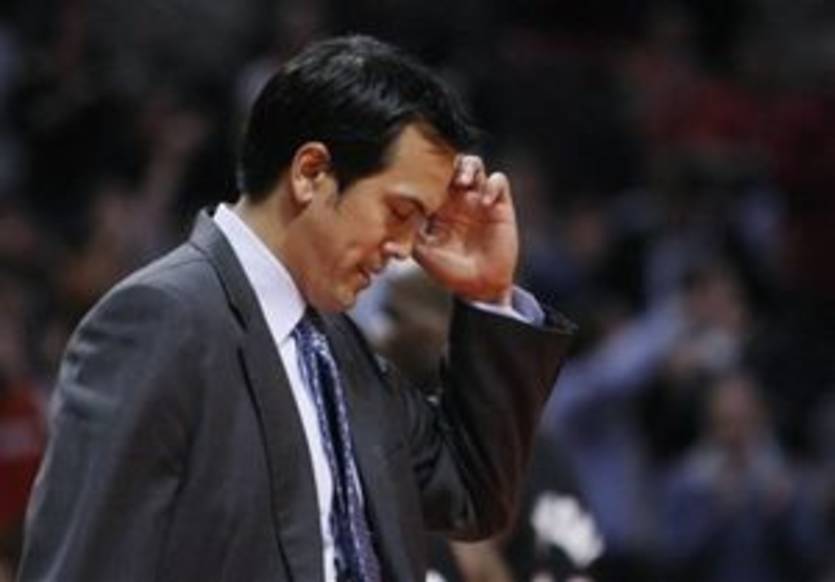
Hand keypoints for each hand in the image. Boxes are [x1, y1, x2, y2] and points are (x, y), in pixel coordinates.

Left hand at [414, 155, 517, 305]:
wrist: (479, 287)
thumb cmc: (451, 272)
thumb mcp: (424, 255)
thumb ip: (407, 242)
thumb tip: (386, 244)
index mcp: (438, 207)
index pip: (432, 178)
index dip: (428, 172)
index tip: (422, 179)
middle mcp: (458, 200)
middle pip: (452, 164)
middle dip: (448, 163)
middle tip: (445, 177)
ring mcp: (479, 201)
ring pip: (475, 165)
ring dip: (469, 166)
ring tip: (464, 182)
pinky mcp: (500, 206)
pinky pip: (499, 181)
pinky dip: (492, 185)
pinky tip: (485, 202)